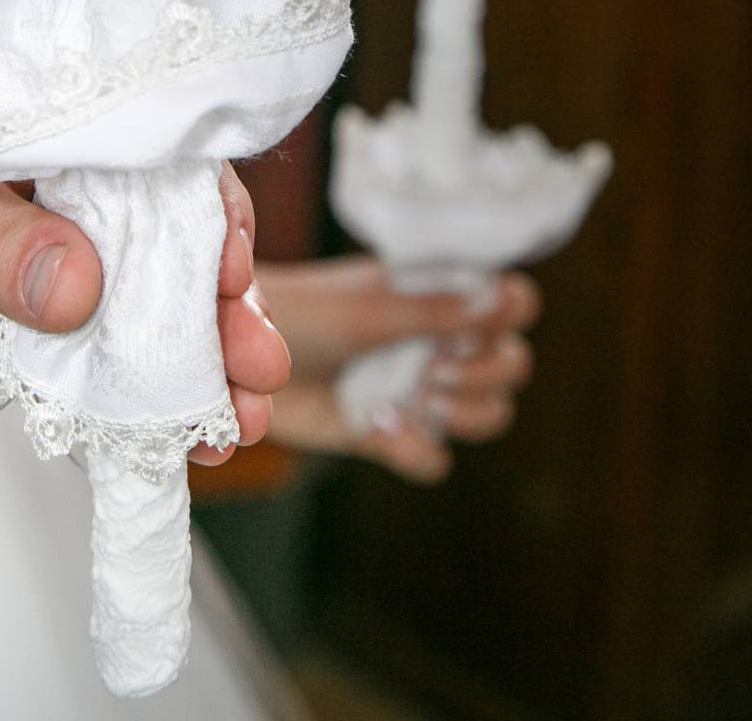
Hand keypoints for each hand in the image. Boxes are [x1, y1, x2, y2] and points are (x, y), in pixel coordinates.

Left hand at [0, 105, 288, 464]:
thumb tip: (81, 287)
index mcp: (64, 138)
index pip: (160, 162)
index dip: (207, 210)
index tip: (224, 265)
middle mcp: (83, 206)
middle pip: (179, 249)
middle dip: (226, 306)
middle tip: (255, 359)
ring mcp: (69, 280)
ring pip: (158, 321)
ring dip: (206, 367)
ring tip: (241, 416)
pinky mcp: (46, 348)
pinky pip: (111, 380)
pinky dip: (152, 412)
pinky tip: (192, 442)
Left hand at [258, 256, 539, 482]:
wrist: (239, 363)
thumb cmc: (301, 314)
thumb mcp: (368, 309)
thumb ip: (435, 311)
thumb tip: (504, 298)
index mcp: (436, 293)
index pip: (510, 299)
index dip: (510, 312)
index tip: (477, 323)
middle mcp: (438, 340)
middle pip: (512, 363)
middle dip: (487, 372)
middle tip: (438, 369)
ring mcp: (420, 388)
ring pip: (489, 414)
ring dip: (464, 413)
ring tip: (418, 397)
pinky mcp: (394, 433)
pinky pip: (436, 458)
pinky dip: (417, 449)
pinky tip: (382, 427)